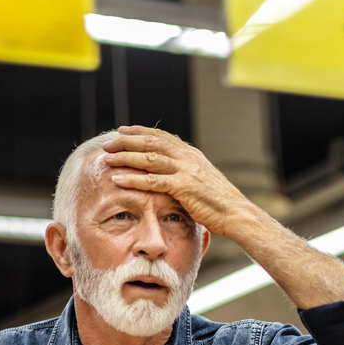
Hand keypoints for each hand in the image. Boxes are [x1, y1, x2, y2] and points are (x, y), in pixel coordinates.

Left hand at [102, 125, 257, 236]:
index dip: (141, 132)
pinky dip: (133, 178)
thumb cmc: (219, 203)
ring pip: (149, 157)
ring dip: (125, 156)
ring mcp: (186, 170)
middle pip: (152, 142)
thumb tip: (171, 175)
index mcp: (191, 154)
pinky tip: (117, 178)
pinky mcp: (183, 186)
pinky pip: (152, 180)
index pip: (162, 136)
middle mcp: (188, 157)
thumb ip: (186, 174)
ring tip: (107, 157)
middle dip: (127, 141)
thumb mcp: (202, 181)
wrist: (236, 213)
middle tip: (109, 143)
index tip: (124, 130)